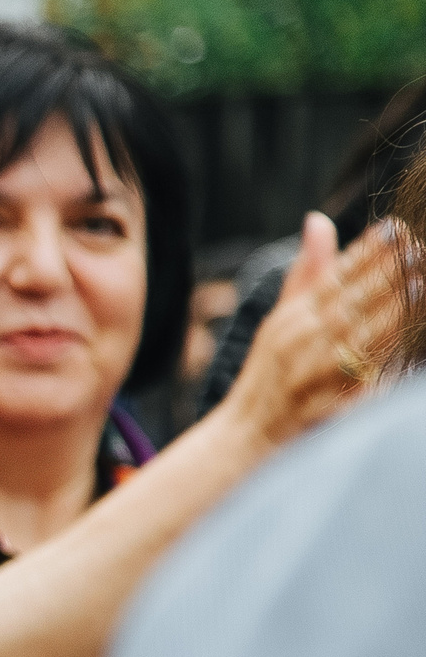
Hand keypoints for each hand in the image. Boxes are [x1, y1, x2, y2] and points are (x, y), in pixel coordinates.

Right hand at [216, 213, 409, 452]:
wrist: (247, 435)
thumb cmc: (268, 377)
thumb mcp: (278, 320)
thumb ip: (305, 273)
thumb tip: (318, 220)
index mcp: (288, 318)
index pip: (331, 276)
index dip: (364, 251)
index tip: (394, 227)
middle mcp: (297, 340)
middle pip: (349, 298)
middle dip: (384, 270)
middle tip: (417, 245)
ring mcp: (311, 370)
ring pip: (359, 328)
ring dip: (392, 301)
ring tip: (419, 275)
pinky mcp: (325, 398)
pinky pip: (363, 365)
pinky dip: (387, 342)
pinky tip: (408, 321)